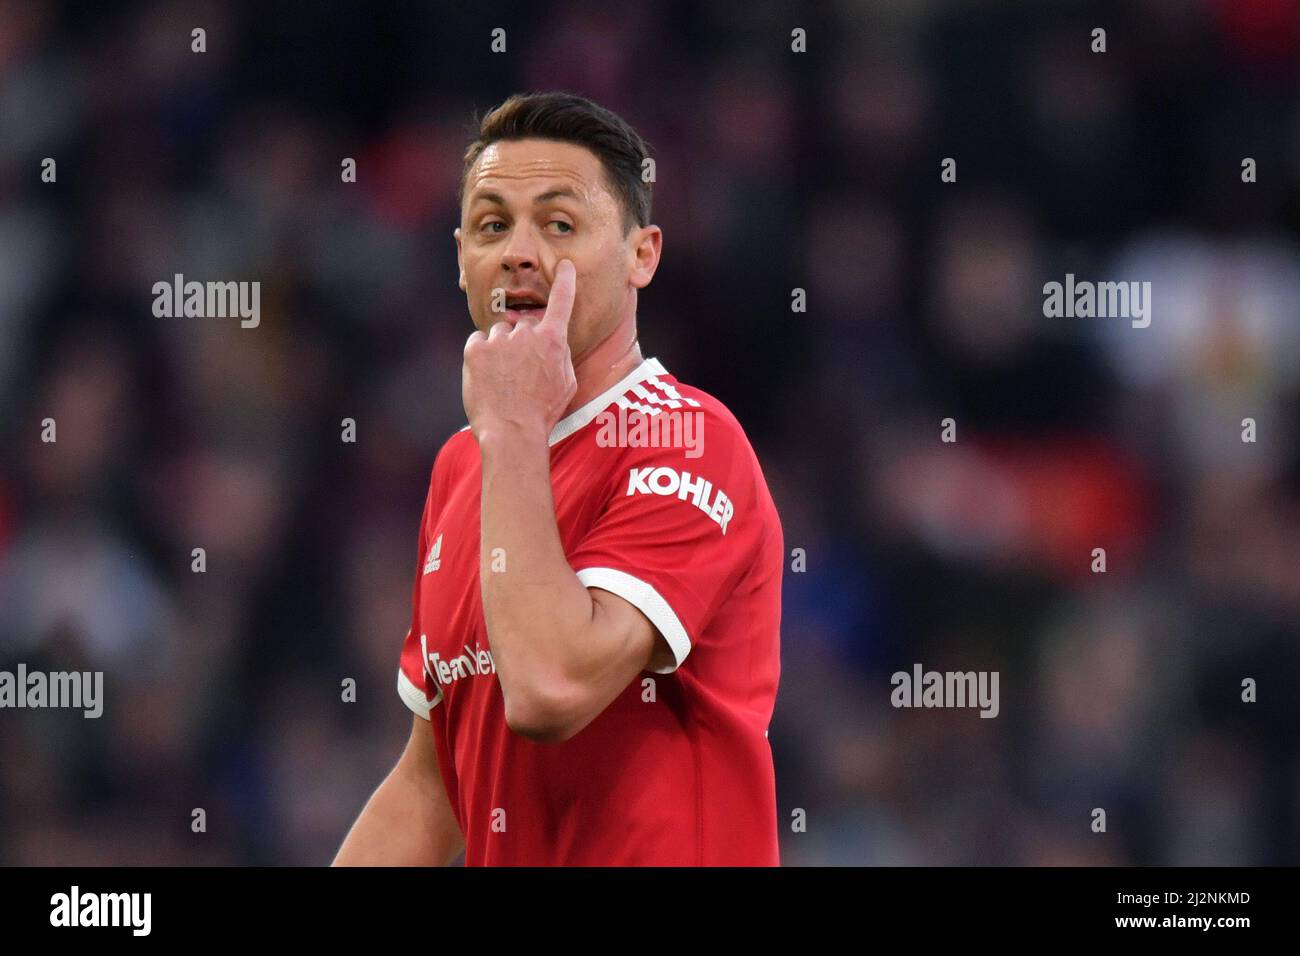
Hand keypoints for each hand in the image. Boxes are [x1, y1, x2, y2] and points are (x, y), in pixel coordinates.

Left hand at [462, 259, 577, 444]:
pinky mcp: (475, 349)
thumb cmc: (543, 412)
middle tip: (521, 371)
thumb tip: (551, 343)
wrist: (512, 432)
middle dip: (522, 341)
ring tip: (503, 379)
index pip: (562, 302)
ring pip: (500, 333)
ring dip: (501, 349)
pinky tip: (488, 378)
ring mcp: (499, 340)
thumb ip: (559, 356)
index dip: (564, 282)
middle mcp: (526, 334)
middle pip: (524, 324)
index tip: (563, 265)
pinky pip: (478, 342)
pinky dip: (481, 356)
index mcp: (552, 341)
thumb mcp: (566, 384)